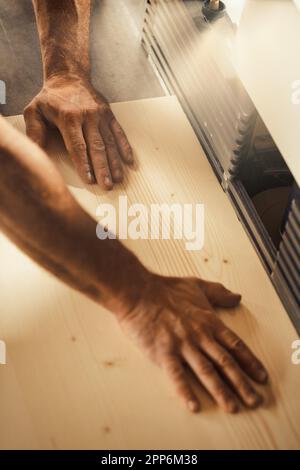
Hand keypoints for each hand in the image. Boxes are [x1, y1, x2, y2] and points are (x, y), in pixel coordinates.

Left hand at [24, 76, 132, 188]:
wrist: (69, 75)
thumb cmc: (49, 98)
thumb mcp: (34, 110)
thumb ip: (34, 131)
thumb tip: (35, 152)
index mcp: (69, 117)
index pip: (78, 145)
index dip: (84, 164)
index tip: (89, 180)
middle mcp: (87, 116)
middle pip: (97, 147)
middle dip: (102, 168)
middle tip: (107, 186)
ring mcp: (100, 116)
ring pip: (110, 142)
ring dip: (115, 162)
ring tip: (118, 179)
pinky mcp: (109, 114)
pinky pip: (119, 133)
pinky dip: (125, 147)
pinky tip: (129, 162)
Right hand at [119, 274, 267, 412]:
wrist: (138, 292)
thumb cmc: (165, 289)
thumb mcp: (196, 286)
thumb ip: (217, 293)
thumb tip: (236, 296)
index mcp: (209, 321)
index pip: (235, 345)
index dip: (250, 362)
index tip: (261, 377)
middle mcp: (200, 336)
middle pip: (226, 363)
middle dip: (242, 383)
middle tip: (255, 401)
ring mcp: (182, 345)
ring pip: (206, 371)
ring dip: (221, 391)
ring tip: (233, 408)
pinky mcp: (163, 352)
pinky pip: (177, 375)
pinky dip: (185, 391)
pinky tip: (193, 406)